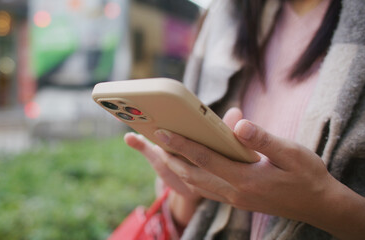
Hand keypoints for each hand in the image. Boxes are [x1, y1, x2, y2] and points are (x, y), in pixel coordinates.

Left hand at [153, 108, 364, 238]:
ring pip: (195, 184)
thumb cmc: (307, 176)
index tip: (162, 131)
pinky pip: (205, 189)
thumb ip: (263, 139)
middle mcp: (234, 192)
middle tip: (151, 139)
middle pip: (192, 174)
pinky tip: (186, 167)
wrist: (318, 205)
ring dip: (176, 168)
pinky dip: (191, 177)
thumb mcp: (292, 153)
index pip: (204, 158)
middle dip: (169, 156)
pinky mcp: (236, 200)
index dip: (181, 144)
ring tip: (162, 150)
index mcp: (245, 179)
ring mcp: (233, 199)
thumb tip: (237, 122)